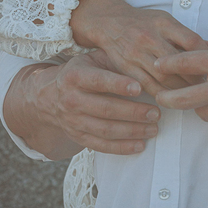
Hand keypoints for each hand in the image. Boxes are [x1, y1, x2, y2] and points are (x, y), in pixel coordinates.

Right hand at [27, 50, 161, 156]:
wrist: (50, 96)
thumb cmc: (84, 72)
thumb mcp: (94, 59)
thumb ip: (115, 61)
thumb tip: (146, 66)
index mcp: (76, 76)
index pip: (98, 81)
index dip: (118, 85)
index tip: (139, 88)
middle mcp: (72, 99)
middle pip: (105, 109)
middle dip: (133, 112)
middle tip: (156, 113)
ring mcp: (73, 121)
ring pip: (105, 130)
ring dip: (132, 131)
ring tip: (153, 129)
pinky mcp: (77, 137)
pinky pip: (100, 145)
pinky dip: (121, 148)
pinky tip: (140, 145)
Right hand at [70, 0, 207, 94]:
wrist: (109, 23)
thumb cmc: (144, 22)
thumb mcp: (166, 21)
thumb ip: (187, 35)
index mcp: (164, 23)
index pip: (191, 41)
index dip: (205, 55)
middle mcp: (149, 38)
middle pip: (179, 63)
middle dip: (195, 77)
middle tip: (207, 85)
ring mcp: (136, 54)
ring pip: (164, 78)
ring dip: (181, 89)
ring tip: (192, 94)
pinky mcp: (126, 69)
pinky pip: (147, 86)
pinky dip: (162, 94)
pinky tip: (172, 98)